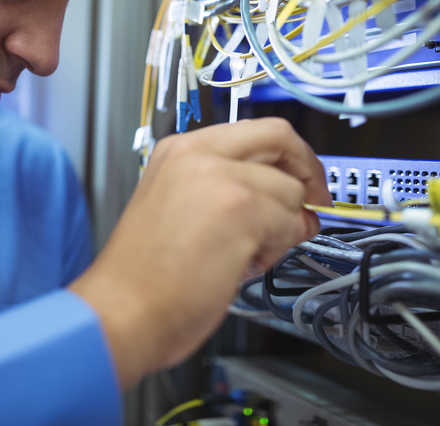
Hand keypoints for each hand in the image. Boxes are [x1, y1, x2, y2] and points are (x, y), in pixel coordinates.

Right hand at [69, 117, 329, 388]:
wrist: (125, 309)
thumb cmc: (144, 274)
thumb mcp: (175, 203)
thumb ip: (225, 187)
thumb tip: (280, 194)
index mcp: (180, 149)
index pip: (255, 129)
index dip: (289, 152)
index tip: (302, 174)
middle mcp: (200, 154)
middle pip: (280, 139)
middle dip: (307, 173)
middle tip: (314, 202)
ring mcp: (223, 179)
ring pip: (291, 192)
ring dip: (284, 227)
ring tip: (249, 251)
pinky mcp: (243, 211)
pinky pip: (291, 225)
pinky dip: (278, 249)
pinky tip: (244, 263)